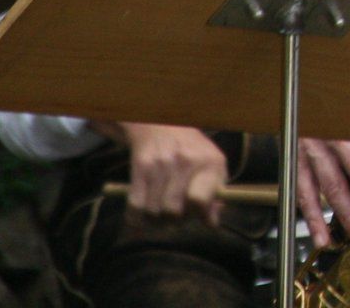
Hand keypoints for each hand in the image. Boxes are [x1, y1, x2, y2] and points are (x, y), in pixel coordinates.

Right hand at [105, 122, 226, 222]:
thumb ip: (215, 195)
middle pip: (172, 211)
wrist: (163, 126)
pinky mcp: (140, 167)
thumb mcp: (213, 166)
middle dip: (174, 222)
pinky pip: (134, 206)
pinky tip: (144, 215)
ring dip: (156, 221)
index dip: (197, 215)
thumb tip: (211, 223)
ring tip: (162, 214)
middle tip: (177, 218)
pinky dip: (137, 218)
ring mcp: (161, 165)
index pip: (199, 200)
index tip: (197, 216)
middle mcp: (185, 163)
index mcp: (209, 163)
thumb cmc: (193, 152)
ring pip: (153, 211)